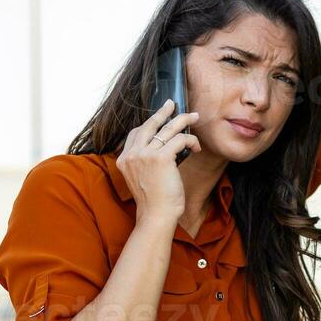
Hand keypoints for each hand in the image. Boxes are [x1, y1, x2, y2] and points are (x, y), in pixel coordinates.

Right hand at [115, 99, 200, 222]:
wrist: (156, 216)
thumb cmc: (154, 202)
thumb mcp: (142, 179)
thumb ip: (145, 163)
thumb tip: (165, 147)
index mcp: (124, 159)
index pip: (135, 134)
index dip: (149, 124)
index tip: (159, 119)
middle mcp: (132, 154)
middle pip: (148, 125)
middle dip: (162, 112)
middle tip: (172, 104)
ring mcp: (145, 155)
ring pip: (167, 129)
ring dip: (183, 121)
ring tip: (194, 117)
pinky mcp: (161, 158)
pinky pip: (179, 140)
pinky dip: (190, 140)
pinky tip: (196, 147)